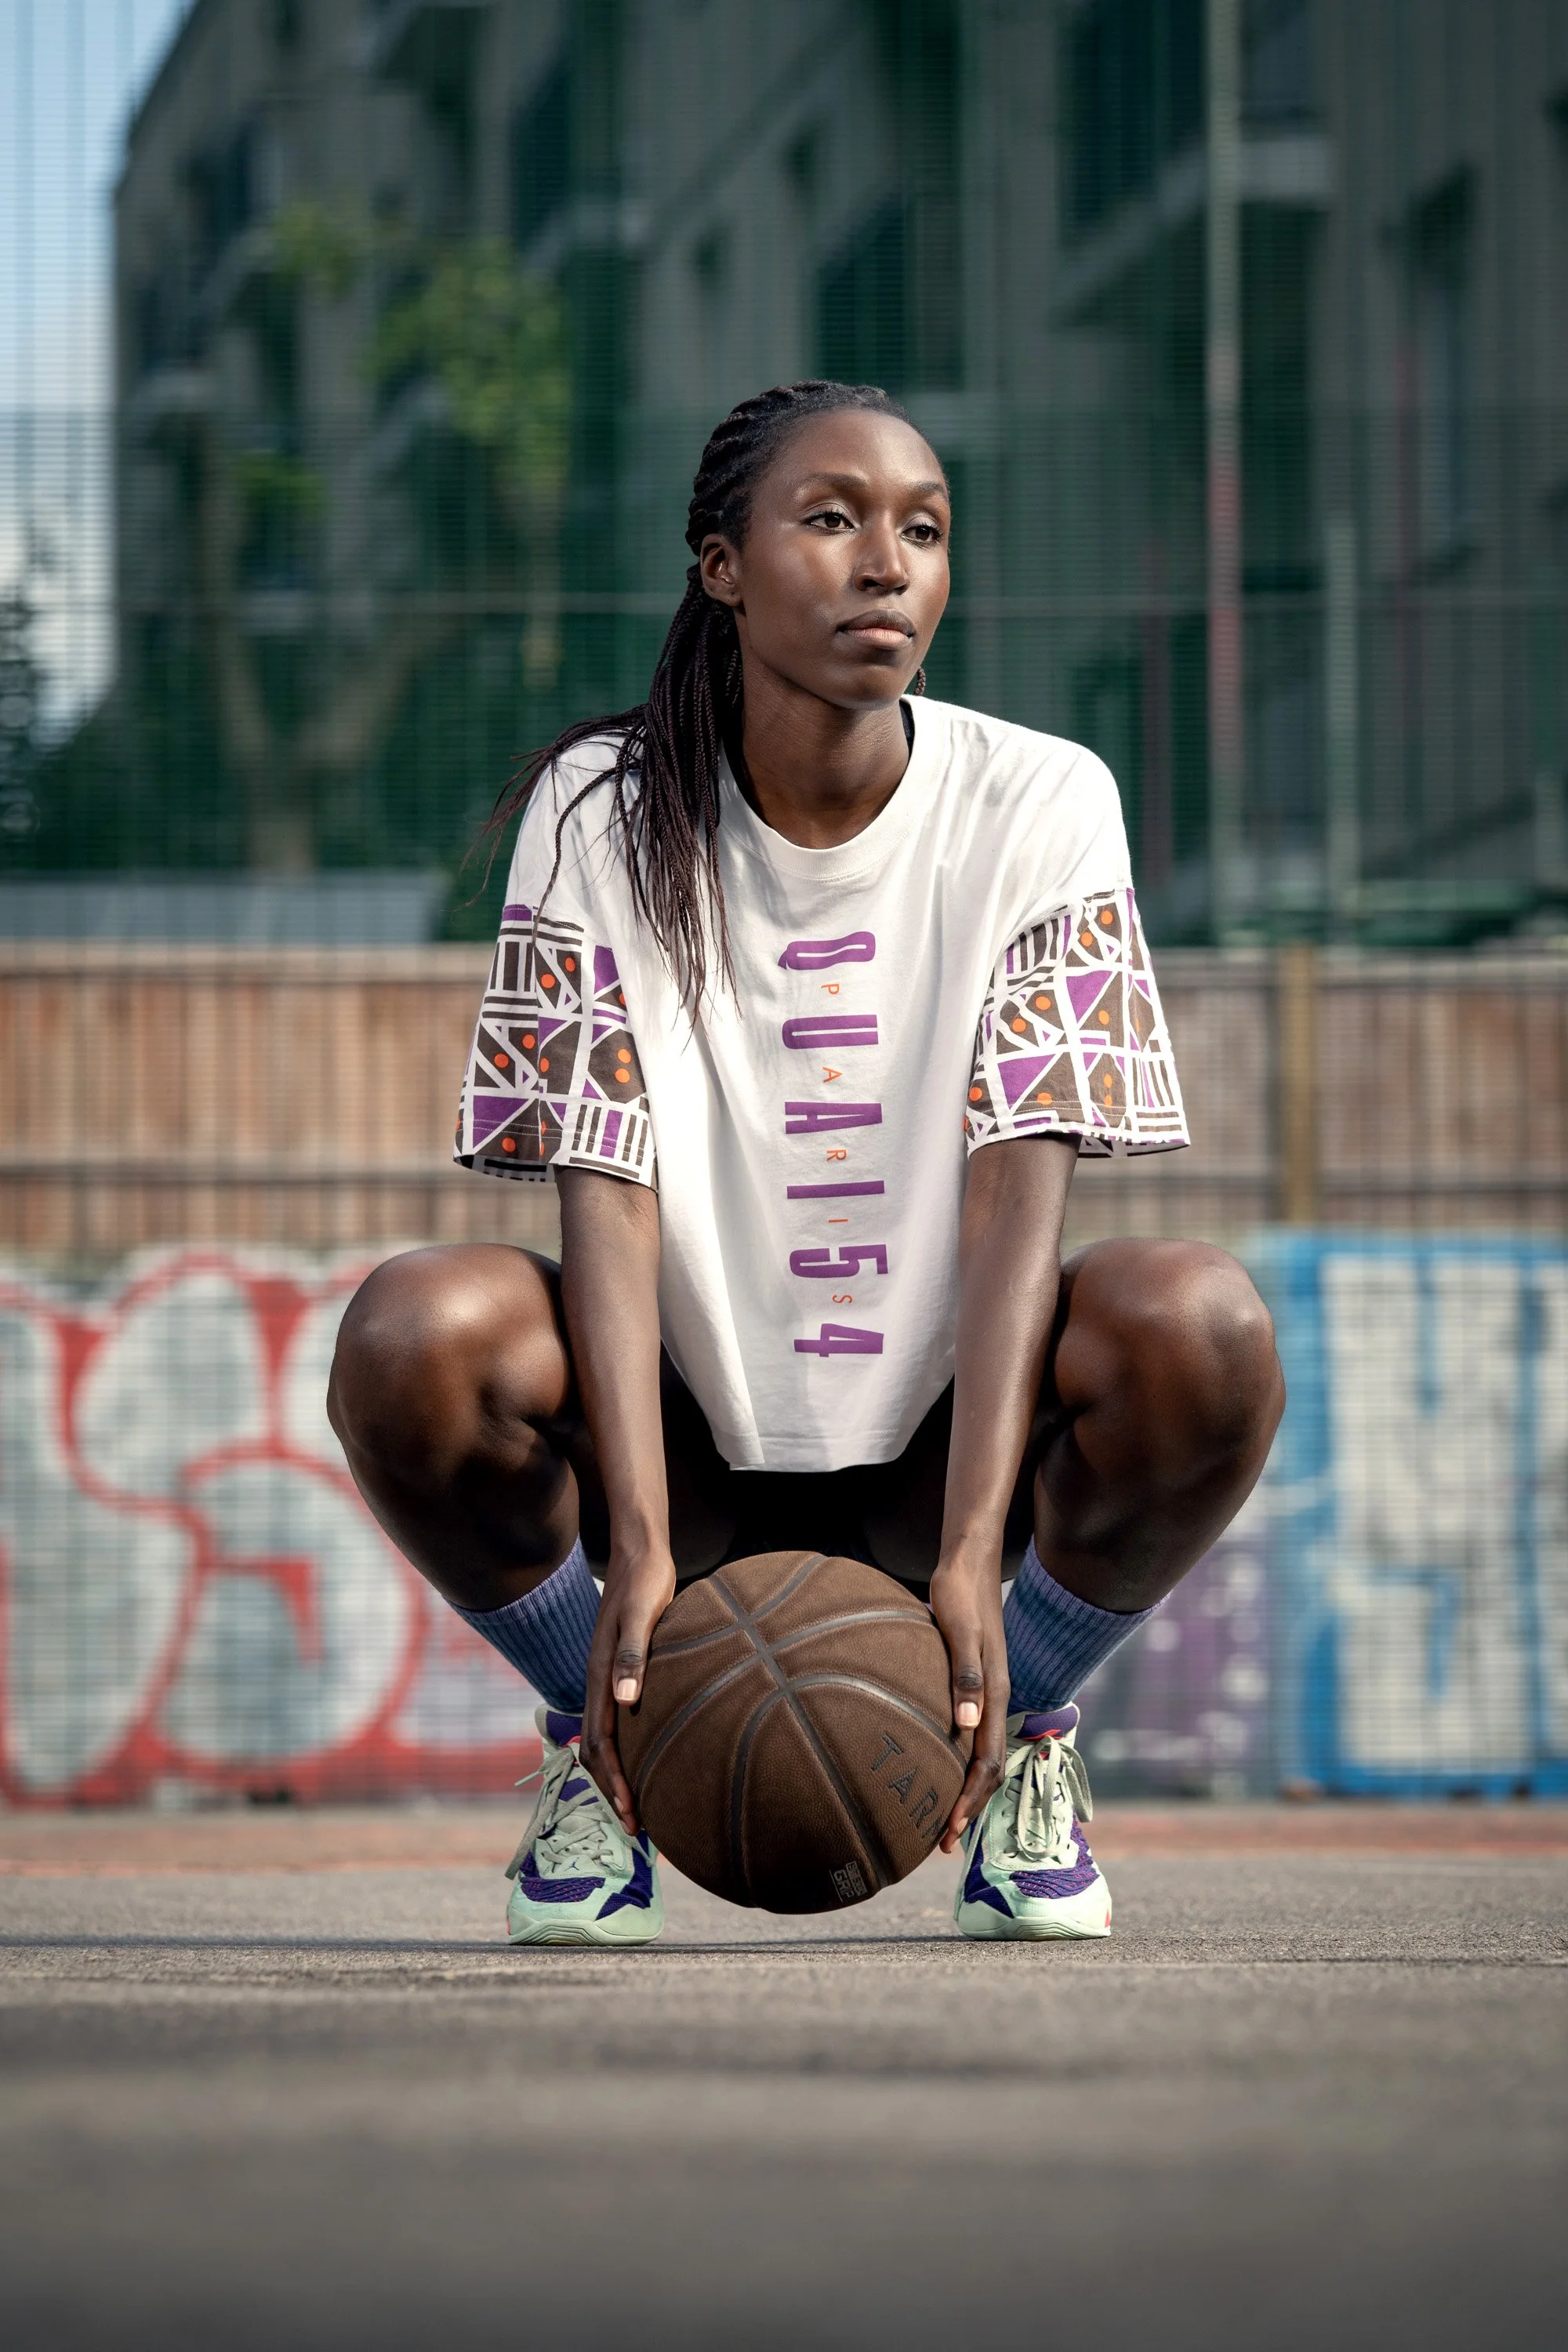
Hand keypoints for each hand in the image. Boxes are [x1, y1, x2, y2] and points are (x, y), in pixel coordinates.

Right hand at [580, 1545, 677, 1832]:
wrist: (640, 1551)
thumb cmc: (646, 1581)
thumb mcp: (643, 1614)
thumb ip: (634, 1654)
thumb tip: (625, 1700)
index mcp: (601, 1675)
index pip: (601, 1744)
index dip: (615, 1783)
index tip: (634, 1815)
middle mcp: (601, 1681)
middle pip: (597, 1751)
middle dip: (613, 1791)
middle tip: (638, 1830)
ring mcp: (610, 1677)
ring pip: (605, 1739)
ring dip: (618, 1775)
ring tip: (639, 1807)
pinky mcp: (623, 1670)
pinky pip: (618, 1721)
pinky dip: (627, 1749)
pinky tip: (648, 1758)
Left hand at [927, 1552, 1010, 1853]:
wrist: (967, 1561)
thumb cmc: (958, 1592)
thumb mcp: (959, 1630)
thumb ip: (966, 1674)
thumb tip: (968, 1723)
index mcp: (996, 1693)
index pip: (986, 1762)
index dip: (968, 1799)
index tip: (948, 1830)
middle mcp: (996, 1698)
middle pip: (988, 1767)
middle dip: (968, 1807)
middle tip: (943, 1843)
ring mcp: (987, 1691)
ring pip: (982, 1753)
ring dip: (966, 1789)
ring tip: (943, 1820)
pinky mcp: (975, 1682)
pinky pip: (972, 1734)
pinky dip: (959, 1760)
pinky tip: (939, 1765)